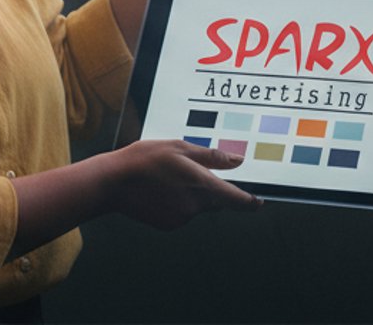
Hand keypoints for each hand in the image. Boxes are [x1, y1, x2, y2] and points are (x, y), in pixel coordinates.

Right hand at [100, 140, 261, 229]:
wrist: (113, 182)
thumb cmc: (145, 159)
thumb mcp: (180, 147)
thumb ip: (212, 157)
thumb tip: (238, 160)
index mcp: (202, 184)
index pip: (237, 199)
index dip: (251, 202)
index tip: (259, 202)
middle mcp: (195, 205)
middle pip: (215, 200)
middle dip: (209, 188)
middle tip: (188, 172)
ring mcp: (181, 218)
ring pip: (197, 206)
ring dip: (190, 195)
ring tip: (166, 177)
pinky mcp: (168, 225)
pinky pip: (181, 214)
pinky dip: (176, 203)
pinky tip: (159, 190)